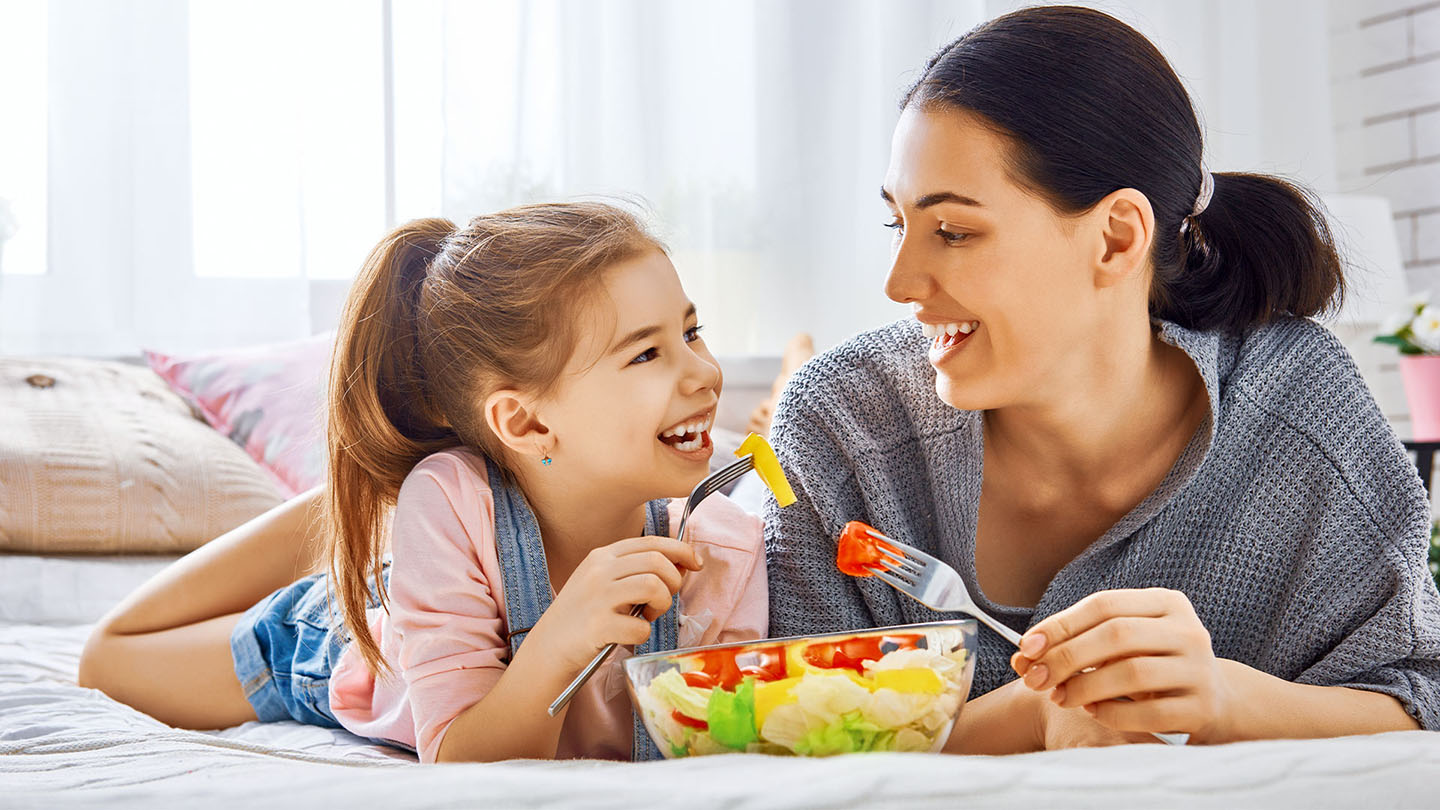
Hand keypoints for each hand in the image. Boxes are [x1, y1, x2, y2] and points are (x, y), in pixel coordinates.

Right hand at [529, 536, 701, 674]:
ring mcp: (597, 597)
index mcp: (603, 556)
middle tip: (662, 599)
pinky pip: (640, 626)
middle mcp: (599, 571)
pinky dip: (643, 634)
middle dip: (673, 581)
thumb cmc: (584, 615)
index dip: (681, 550)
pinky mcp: (597, 625)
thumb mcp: (605, 582)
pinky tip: (630, 635)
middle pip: (656, 561)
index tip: (695, 563)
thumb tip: (683, 562)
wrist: (549, 647)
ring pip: (653, 586)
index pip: (651, 542)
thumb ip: (638, 570)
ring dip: (661, 605)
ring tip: (647, 616)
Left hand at [1011, 588, 1234, 743]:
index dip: (1061, 625)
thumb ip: (1075, 644)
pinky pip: (1148, 713)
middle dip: (1067, 657)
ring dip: (1084, 687)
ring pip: (1132, 672)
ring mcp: (1200, 669)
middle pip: (1117, 635)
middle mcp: (1189, 630)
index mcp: (1167, 603)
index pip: (1104, 605)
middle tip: (1034, 679)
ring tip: (1059, 697)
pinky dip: (1111, 713)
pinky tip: (1092, 712)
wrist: (1214, 700)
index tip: (1026, 647)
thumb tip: (1021, 658)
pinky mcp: (1203, 708)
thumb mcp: (1121, 645)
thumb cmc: (1151, 664)